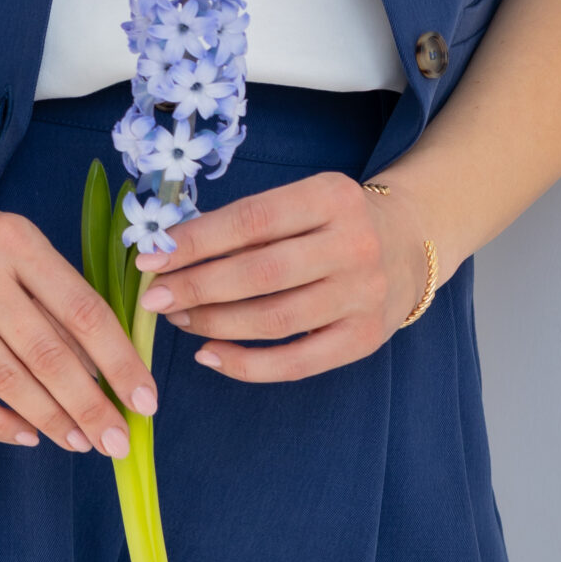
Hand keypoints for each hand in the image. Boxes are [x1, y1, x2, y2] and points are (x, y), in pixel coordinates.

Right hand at [0, 163, 156, 453]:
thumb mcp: (12, 238)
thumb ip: (52, 290)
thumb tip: (103, 362)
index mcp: (15, 238)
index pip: (82, 310)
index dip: (119, 361)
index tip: (145, 399)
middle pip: (47, 354)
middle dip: (90, 406)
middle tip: (119, 441)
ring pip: (6, 380)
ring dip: (50, 419)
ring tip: (81, 442)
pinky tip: (27, 435)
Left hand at [135, 171, 434, 381]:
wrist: (410, 242)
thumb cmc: (334, 221)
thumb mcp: (302, 201)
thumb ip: (248, 223)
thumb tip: (170, 249)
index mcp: (331, 197)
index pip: (251, 221)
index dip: (195, 242)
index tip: (151, 257)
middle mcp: (354, 245)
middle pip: (260, 273)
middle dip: (197, 287)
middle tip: (154, 297)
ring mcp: (364, 295)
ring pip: (274, 320)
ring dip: (215, 323)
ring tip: (180, 318)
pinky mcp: (365, 339)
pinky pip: (295, 363)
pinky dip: (246, 364)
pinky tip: (210, 354)